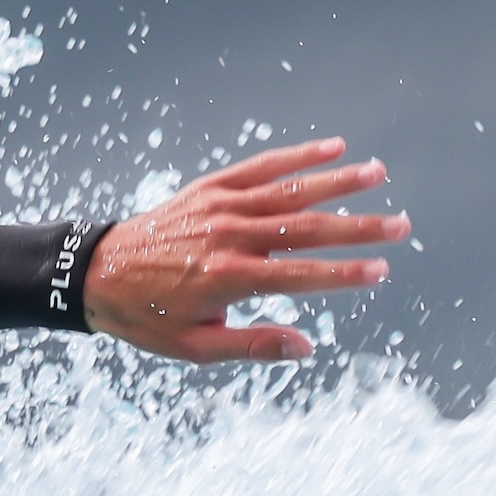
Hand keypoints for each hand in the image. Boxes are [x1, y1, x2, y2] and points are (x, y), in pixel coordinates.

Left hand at [82, 138, 406, 363]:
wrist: (95, 273)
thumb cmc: (147, 317)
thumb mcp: (195, 347)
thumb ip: (252, 344)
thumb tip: (306, 346)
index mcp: (229, 278)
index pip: (301, 275)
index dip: (344, 274)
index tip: (381, 271)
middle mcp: (230, 236)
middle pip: (307, 228)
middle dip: (358, 228)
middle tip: (400, 226)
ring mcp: (221, 207)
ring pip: (290, 190)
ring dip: (338, 181)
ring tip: (379, 173)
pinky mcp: (211, 187)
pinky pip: (261, 167)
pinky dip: (297, 157)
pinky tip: (333, 148)